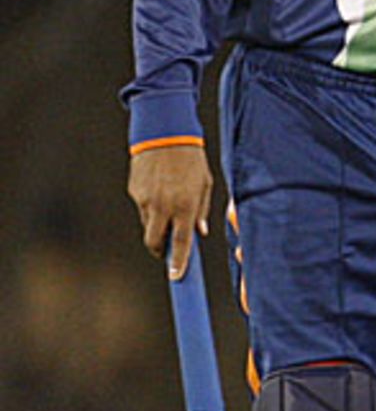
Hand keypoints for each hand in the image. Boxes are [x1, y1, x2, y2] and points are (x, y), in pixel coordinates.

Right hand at [127, 144, 212, 278]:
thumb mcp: (205, 185)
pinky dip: (150, 205)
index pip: (180, 243)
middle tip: (165, 249)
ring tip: (168, 202)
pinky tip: (159, 188)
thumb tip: (199, 232)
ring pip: (148, 223)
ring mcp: (145, 199)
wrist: (165, 134)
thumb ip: (202, 211)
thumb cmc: (191, 159)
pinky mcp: (134, 191)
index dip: (178, 262)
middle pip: (154, 242)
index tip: (176, 276)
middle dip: (159, 250)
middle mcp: (163, 206)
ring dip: (156, 223)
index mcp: (185, 207)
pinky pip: (142, 206)